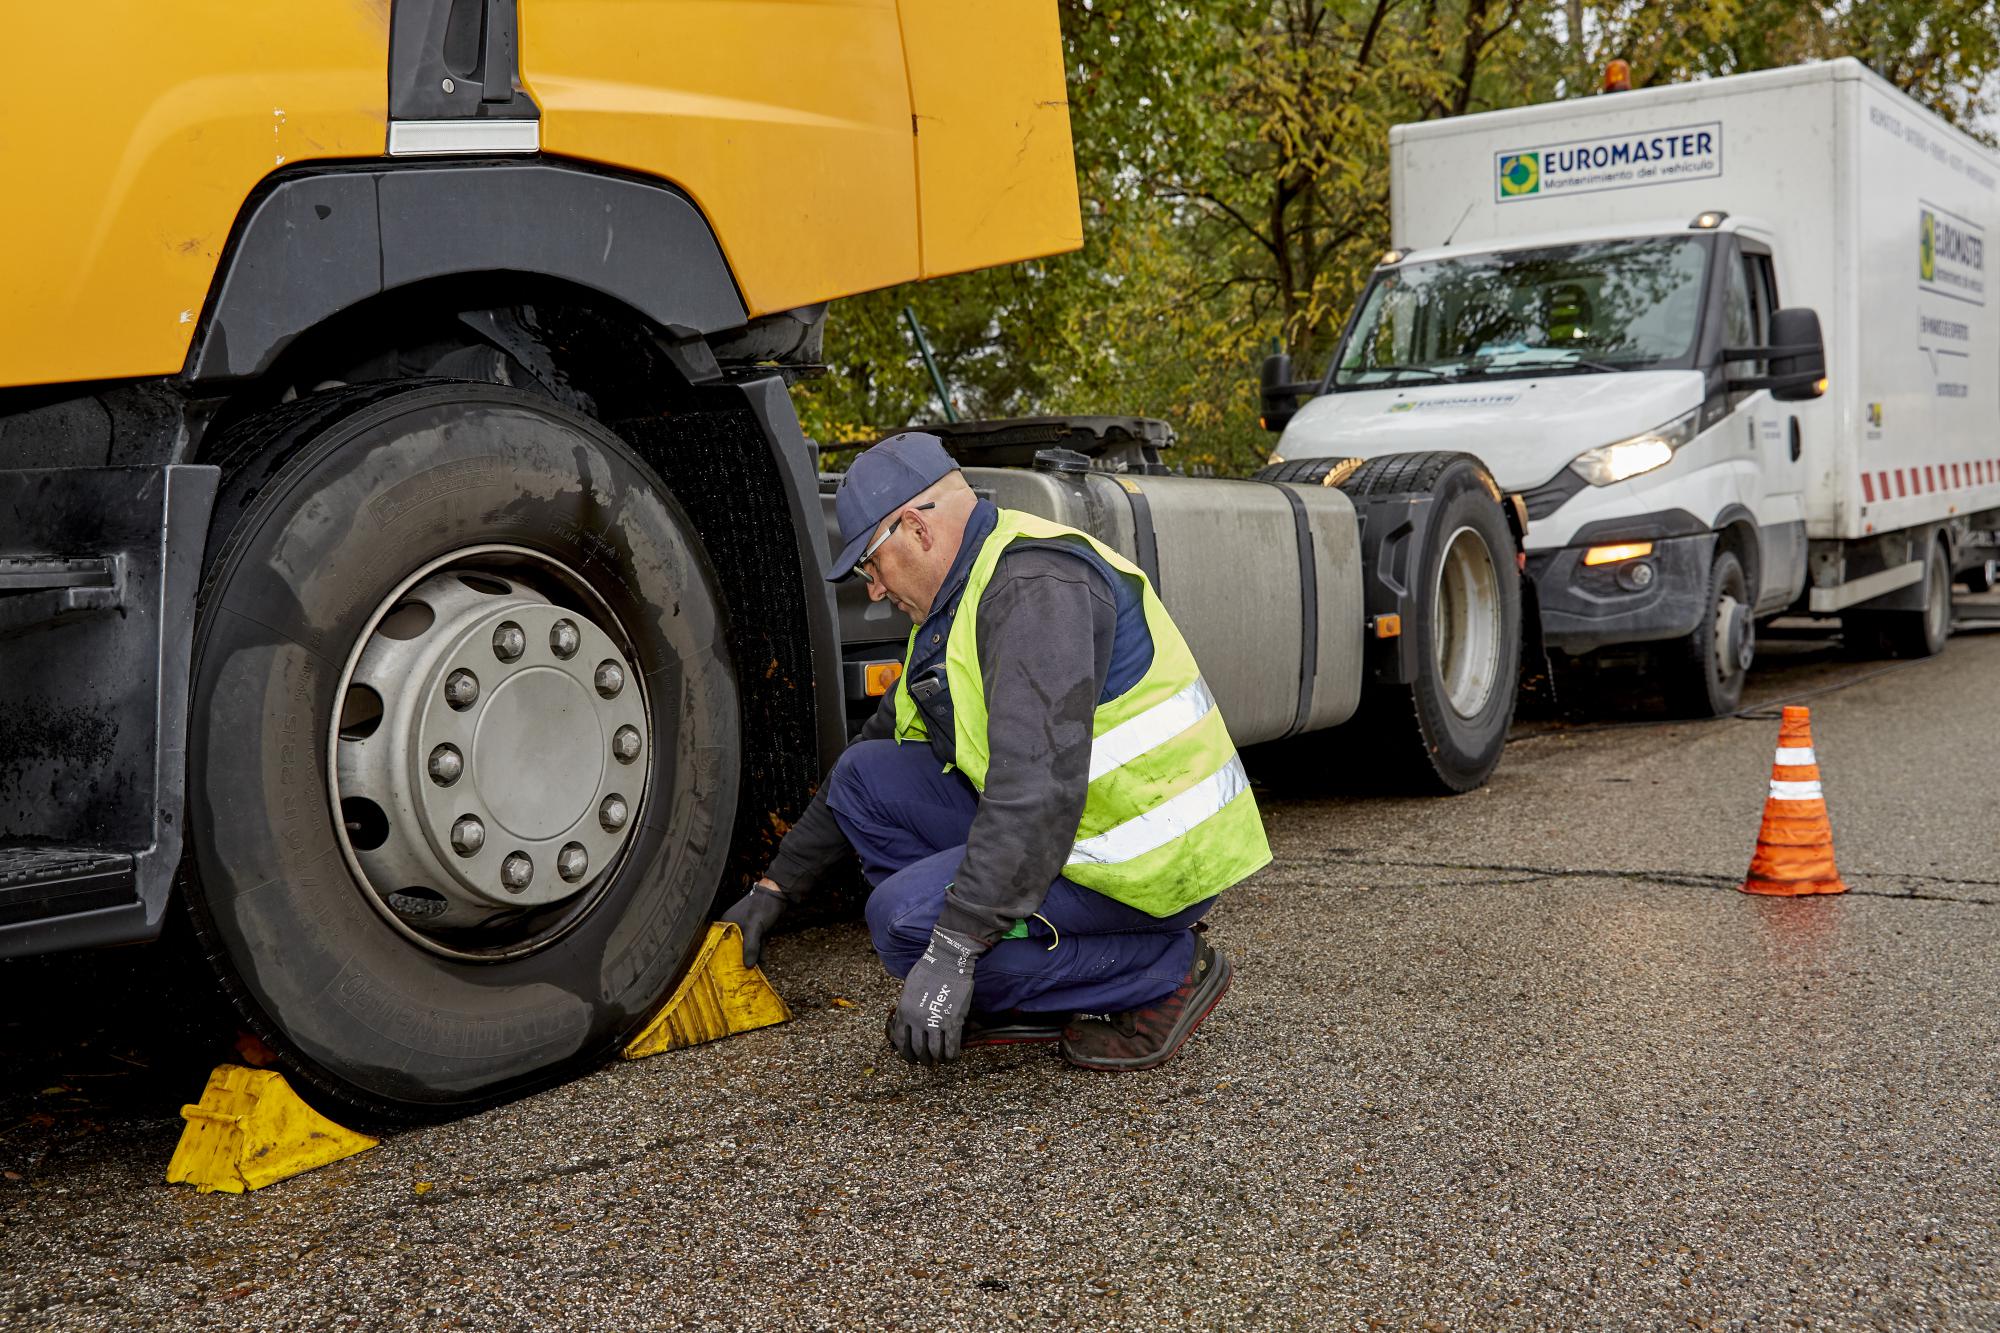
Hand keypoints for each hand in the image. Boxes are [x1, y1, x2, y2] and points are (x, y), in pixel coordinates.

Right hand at [719, 879, 789, 969]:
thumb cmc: (762, 906)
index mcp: (725, 923)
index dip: (721, 958)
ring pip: (744, 946)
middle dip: (739, 960)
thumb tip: (748, 966)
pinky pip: (753, 943)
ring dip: (751, 957)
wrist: (778, 894)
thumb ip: (751, 946)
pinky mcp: (753, 928)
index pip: (718, 944)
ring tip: (755, 972)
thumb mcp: (755, 928)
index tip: (724, 971)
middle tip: (742, 975)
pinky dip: (758, 950)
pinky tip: (762, 961)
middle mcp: (731, 926)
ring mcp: (743, 927)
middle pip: (732, 947)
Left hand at [887, 926, 982, 1064]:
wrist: (947, 960)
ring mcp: (935, 1022)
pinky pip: (951, 1047)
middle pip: (917, 1050)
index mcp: (904, 1011)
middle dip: (923, 1059)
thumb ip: (907, 1009)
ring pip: (934, 1052)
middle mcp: (917, 1020)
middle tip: (927, 1062)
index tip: (912, 1059)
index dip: (906, 1054)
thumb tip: (909, 1025)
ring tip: (940, 1060)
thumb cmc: (927, 970)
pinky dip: (951, 1056)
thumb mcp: (908, 990)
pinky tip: (952, 1058)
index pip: (901, 1042)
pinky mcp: (953, 1021)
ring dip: (937, 1059)